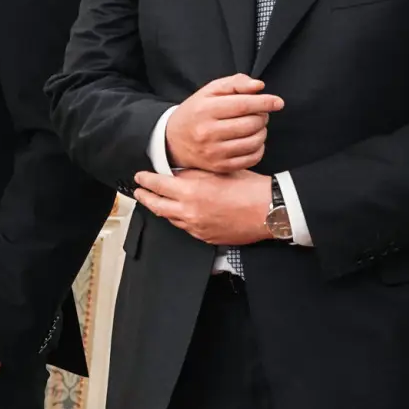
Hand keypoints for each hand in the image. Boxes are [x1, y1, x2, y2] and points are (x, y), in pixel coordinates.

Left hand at [134, 170, 272, 245]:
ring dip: (161, 210)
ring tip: (157, 203)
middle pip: (156, 206)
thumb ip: (194, 173)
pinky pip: (185, 228)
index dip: (145, 180)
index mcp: (191, 191)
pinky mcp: (205, 237)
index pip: (157, 185)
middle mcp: (190, 211)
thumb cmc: (250, 188)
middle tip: (139, 192)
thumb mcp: (217, 171)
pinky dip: (179, 220)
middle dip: (145, 198)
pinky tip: (180, 214)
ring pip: (170, 219)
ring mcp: (196, 227)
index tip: (140, 177)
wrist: (269, 210)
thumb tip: (178, 173)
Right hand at [166, 74, 283, 172]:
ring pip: (254, 142)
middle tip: (258, 113)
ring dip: (262, 132)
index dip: (265, 102)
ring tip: (254, 126)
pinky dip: (258, 148)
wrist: (173, 140)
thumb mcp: (210, 90)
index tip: (278, 102)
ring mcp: (213, 152)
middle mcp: (208, 132)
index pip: (243, 105)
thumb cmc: (196, 112)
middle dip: (262, 116)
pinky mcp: (219, 166)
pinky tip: (251, 140)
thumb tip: (259, 86)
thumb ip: (235, 83)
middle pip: (251, 124)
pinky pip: (251, 158)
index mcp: (205, 110)